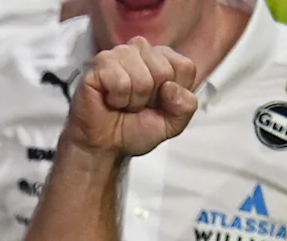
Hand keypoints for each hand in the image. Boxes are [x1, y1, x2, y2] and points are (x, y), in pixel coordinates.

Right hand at [68, 39, 201, 160]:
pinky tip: (109, 100)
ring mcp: (119, 54)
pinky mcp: (100, 64)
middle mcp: (141, 49)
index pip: (185, 67)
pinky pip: (121, 83)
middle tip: (134, 106)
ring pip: (143, 79)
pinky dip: (117, 99)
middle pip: (164, 72)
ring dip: (132, 101)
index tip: (154, 103)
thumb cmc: (133, 130)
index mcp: (162, 56)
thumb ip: (186, 106)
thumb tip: (170, 88)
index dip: (171, 95)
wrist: (102, 147)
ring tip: (122, 103)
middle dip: (150, 99)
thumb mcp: (173, 123)